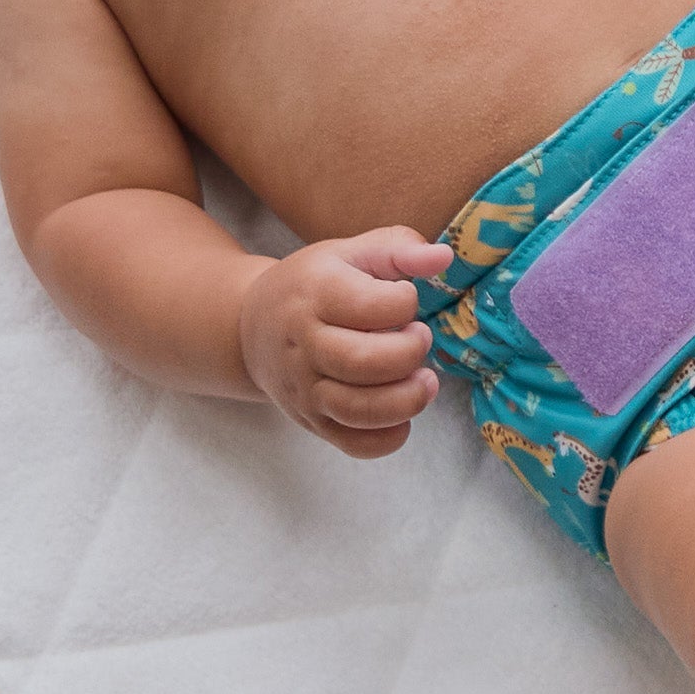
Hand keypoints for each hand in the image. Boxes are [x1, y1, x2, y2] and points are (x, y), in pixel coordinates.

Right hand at [239, 228, 448, 458]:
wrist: (251, 326)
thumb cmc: (314, 284)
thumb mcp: (350, 252)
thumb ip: (399, 248)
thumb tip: (443, 258)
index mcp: (315, 294)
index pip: (370, 306)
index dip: (404, 301)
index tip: (404, 298)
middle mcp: (304, 345)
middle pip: (365, 363)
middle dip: (409, 353)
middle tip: (420, 338)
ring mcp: (305, 389)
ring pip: (360, 410)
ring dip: (407, 399)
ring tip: (425, 380)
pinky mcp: (312, 422)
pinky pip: (355, 445)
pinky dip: (389, 438)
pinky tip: (402, 413)